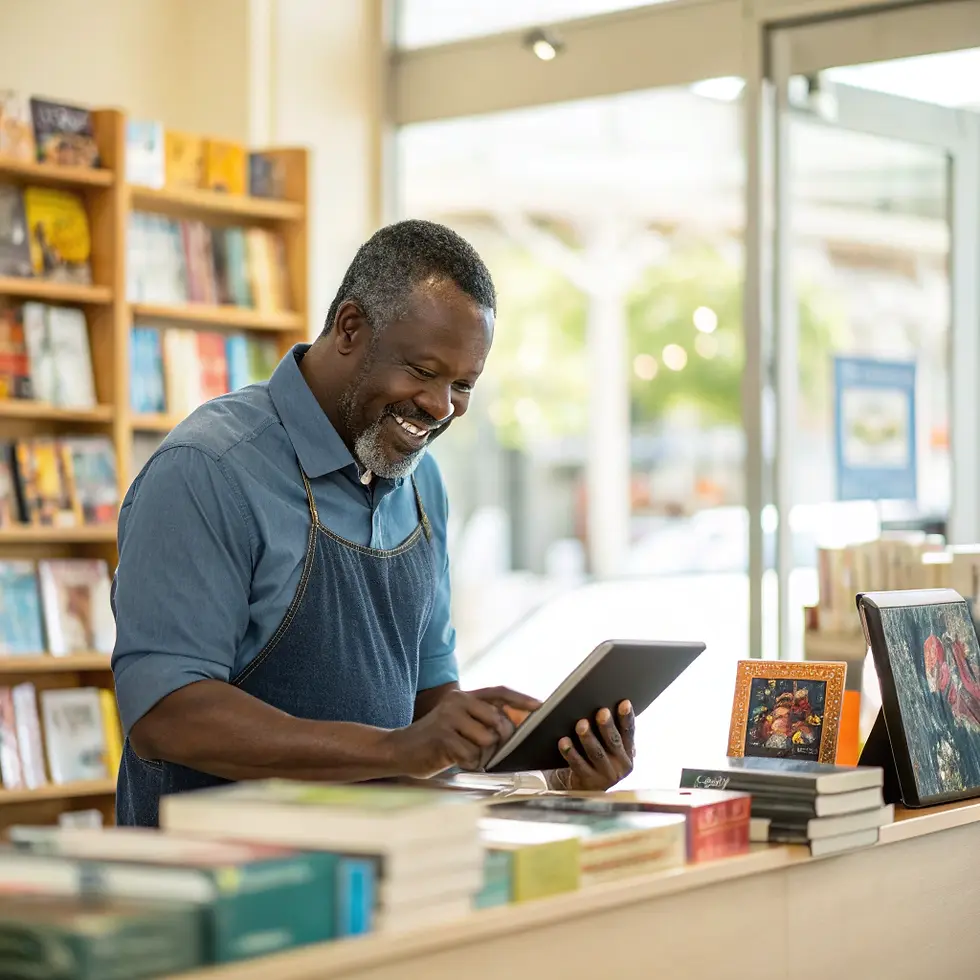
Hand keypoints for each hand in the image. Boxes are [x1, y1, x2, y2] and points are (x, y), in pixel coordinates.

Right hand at [385, 687, 540, 777]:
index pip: (499, 691)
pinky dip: (468, 764)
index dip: (520, 698)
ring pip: (487, 740)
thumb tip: (516, 724)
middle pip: (499, 721)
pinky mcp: (443, 738)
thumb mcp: (458, 722)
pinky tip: (454, 760)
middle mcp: (457, 702)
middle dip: (500, 740)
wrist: (400, 749)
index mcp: (463, 696)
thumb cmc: (436, 739)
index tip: (539, 706)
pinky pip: (472, 755)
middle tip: (486, 750)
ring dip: (481, 755)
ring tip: (464, 755)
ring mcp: (449, 719)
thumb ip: (482, 720)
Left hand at [554, 700, 634, 790]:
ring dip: (589, 738)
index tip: (624, 702)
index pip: (629, 731)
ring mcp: (606, 775)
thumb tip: (600, 701)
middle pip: (613, 742)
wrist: (586, 786)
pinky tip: (563, 741)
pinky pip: (578, 765)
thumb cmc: (597, 756)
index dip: (627, 717)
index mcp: (628, 751)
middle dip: (607, 726)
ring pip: (597, 753)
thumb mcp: (608, 744)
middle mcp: (621, 764)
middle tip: (602, 712)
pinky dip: (571, 753)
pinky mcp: (589, 781)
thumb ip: (608, 727)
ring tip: (581, 725)